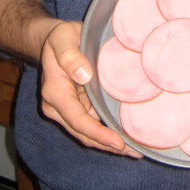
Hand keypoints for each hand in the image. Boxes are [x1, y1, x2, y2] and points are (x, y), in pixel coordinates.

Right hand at [40, 20, 141, 157]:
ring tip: (135, 149)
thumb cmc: (60, 37)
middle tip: (135, 152)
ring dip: (109, 143)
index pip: (77, 120)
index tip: (118, 143)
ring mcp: (66, 109)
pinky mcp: (76, 107)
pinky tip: (124, 135)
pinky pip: (91, 124)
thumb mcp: (63, 39)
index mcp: (54, 93)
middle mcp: (57, 107)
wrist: (53, 40)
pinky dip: (106, 132)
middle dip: (108, 145)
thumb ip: (70, 56)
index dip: (98, 134)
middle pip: (83, 133)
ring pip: (87, 133)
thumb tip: (83, 75)